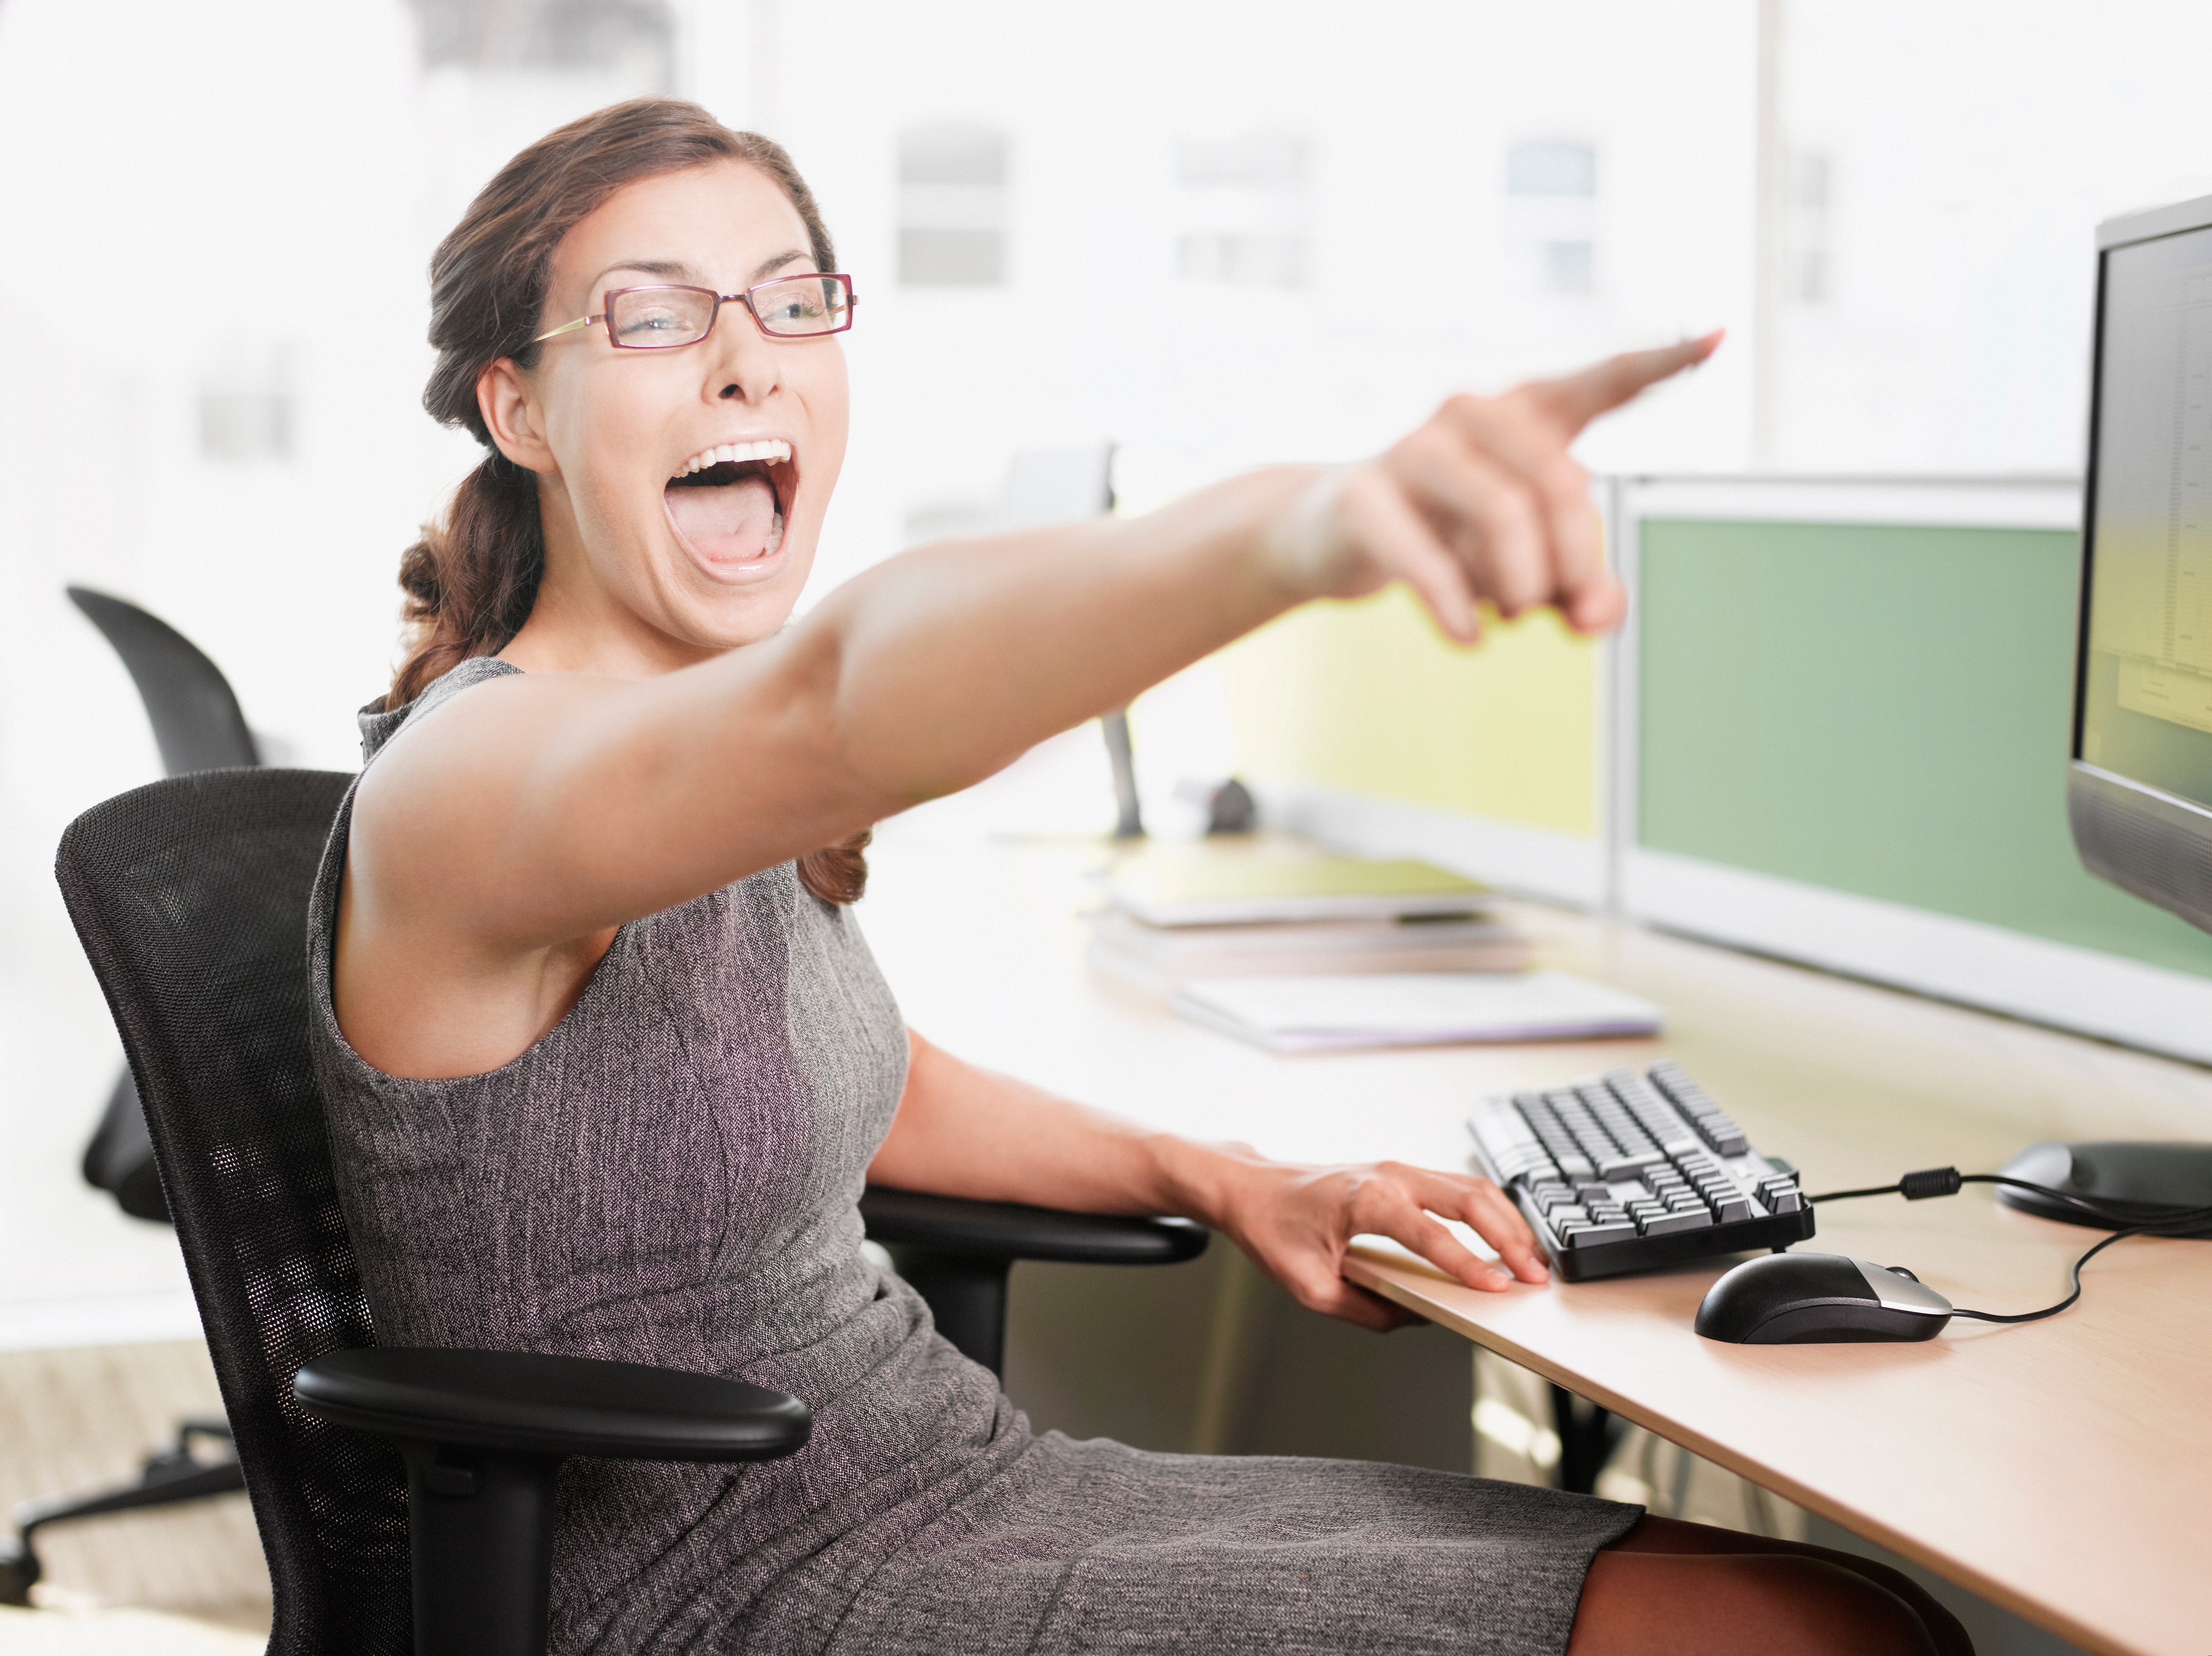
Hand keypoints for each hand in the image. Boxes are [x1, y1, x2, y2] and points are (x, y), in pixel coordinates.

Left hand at [1199, 1150, 1550, 1332]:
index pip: (1433, 1235)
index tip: (1500, 1289)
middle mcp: (1389, 1175)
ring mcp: (1397, 1168)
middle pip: (1470, 1199)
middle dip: (1509, 1238)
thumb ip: (1367, 1310)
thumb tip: (1417, 1318)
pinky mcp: (1401, 1173)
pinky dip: (1489, 1211)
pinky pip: (1457, 1186)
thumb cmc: (1272, 1230)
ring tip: (1532, 1260)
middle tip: (1535, 1277)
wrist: (1250, 1188)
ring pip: (1472, 1187)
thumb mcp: (1310, 1288)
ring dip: (1507, 1221)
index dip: (1470, 1265)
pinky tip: (1504, 1237)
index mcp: (1366, 1199)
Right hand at [1264, 331, 1721, 640]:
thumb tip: (1594, 617)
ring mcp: (1415, 447)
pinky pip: (1429, 559)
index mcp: (1523, 415)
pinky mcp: (1365, 494)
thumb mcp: (1525, 568)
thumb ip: (1580, 589)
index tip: (1720, 338)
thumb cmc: (1443, 537)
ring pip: (1503, 515)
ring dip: (1518, 585)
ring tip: (1506, 615)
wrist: (1327, 536)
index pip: (1600, 381)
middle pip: (1562, 482)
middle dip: (1575, 562)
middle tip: (1566, 613)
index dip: (1660, 363)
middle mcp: (1472, 414)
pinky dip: (1457, 607)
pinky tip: (1469, 638)